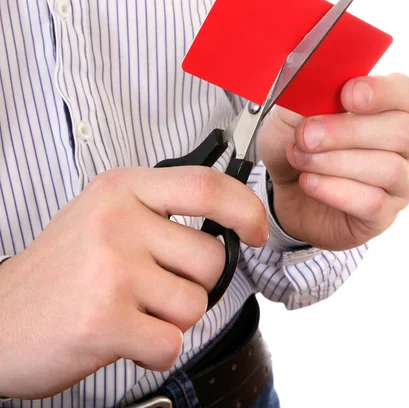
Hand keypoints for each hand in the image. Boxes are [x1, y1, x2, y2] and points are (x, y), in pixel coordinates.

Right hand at [0, 167, 266, 399]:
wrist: (0, 319)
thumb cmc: (60, 268)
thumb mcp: (104, 213)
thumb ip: (160, 210)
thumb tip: (229, 218)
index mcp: (122, 189)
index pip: (206, 186)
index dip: (245, 207)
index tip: (257, 229)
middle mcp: (118, 222)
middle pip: (211, 258)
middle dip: (195, 283)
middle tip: (153, 287)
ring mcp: (112, 270)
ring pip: (196, 304)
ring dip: (172, 318)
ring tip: (131, 309)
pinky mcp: (106, 321)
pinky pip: (171, 343)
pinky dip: (154, 349)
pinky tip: (121, 334)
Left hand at [258, 73, 408, 249]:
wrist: (285, 187)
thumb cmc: (301, 140)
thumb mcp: (294, 110)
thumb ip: (309, 94)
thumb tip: (317, 84)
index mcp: (399, 105)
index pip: (407, 92)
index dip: (380, 92)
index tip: (346, 95)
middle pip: (401, 132)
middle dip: (347, 132)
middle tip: (307, 135)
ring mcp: (405, 182)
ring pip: (389, 169)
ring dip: (335, 161)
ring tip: (301, 158)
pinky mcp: (386, 216)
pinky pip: (372, 202)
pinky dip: (334, 190)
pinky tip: (309, 182)